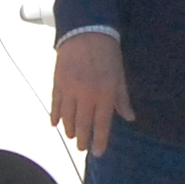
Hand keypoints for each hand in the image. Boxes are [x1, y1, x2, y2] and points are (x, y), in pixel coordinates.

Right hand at [49, 31, 132, 157]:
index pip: (102, 124)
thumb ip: (122, 99)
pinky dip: (54, 115)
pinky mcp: (58, 82)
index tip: (97, 153)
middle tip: (82, 148)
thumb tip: (130, 118)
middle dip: (83, 139)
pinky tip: (54, 124)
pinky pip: (55, 103)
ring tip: (72, 137)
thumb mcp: (120, 75)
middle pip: (83, 124)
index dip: (100, 140)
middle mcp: (86, 95)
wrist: (86, 30)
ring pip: (67, 117)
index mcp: (105, 93)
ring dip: (69, 129)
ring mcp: (70, 89)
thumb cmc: (108, 52)